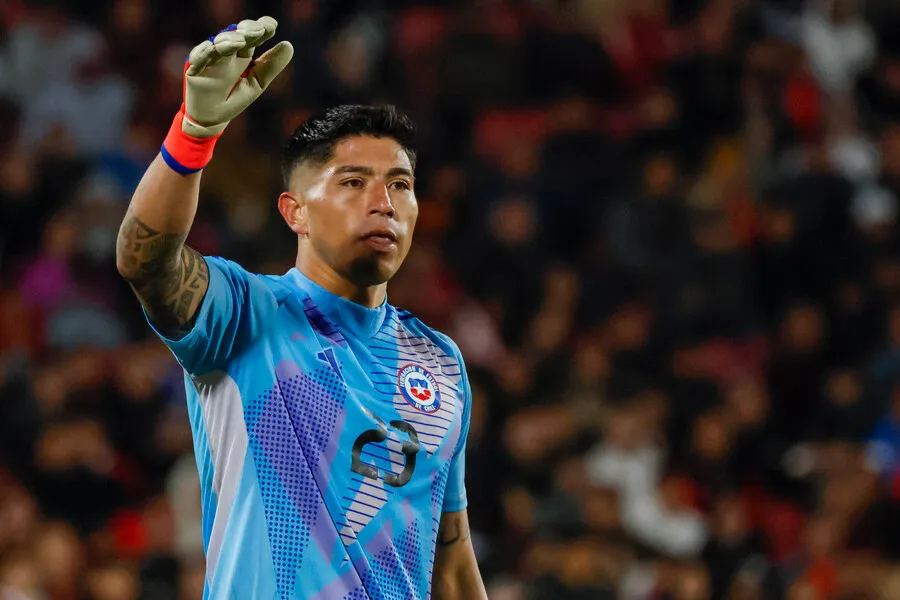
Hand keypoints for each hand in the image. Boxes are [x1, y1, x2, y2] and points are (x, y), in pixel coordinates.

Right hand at [182, 16, 293, 137]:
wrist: (213, 119)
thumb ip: (271, 66)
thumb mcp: (257, 83)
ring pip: (217, 44)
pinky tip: (212, 47)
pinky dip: (204, 52)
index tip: (272, 26)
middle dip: (246, 31)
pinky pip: (197, 58)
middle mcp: (226, 52)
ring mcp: (210, 59)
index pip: (252, 37)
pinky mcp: (194, 69)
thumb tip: (289, 44)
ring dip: (228, 40)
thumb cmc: (234, 98)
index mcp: (242, 54)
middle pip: (235, 35)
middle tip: (258, 31)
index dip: (261, 29)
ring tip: (240, 40)